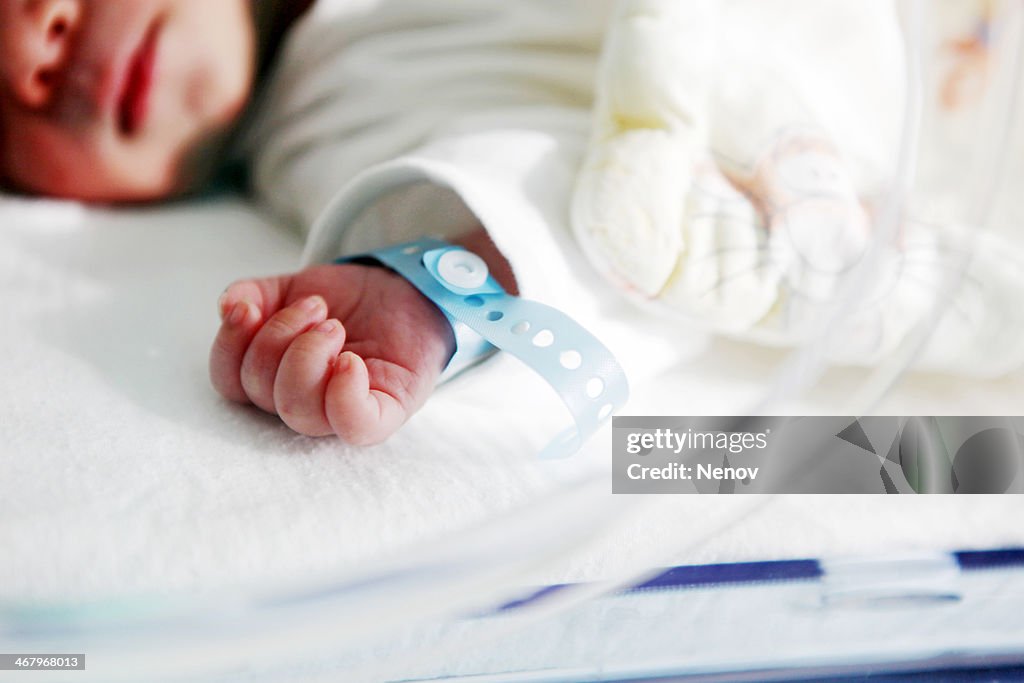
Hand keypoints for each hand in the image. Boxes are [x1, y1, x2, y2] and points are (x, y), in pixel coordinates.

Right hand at [210, 262, 454, 443]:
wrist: (407, 291)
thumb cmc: (348, 302)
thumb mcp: (292, 288)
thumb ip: (255, 295)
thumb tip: (230, 306)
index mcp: (275, 379)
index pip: (230, 382)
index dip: (229, 344)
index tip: (249, 308)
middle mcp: (304, 403)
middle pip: (262, 392)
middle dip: (278, 338)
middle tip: (316, 308)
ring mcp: (343, 413)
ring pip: (299, 411)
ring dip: (308, 355)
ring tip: (334, 324)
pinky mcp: (385, 413)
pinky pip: (355, 426)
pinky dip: (345, 394)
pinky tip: (350, 360)